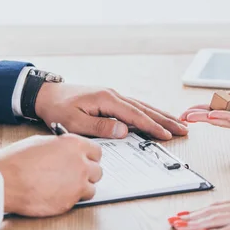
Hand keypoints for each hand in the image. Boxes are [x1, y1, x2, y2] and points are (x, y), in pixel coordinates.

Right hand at [0, 134, 102, 216]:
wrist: (5, 180)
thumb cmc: (18, 160)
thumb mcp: (43, 142)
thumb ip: (61, 147)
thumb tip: (66, 152)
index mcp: (75, 145)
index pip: (96, 152)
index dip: (90, 157)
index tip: (86, 161)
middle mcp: (81, 164)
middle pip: (97, 171)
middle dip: (88, 173)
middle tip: (76, 175)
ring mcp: (77, 184)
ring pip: (91, 188)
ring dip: (82, 188)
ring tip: (66, 187)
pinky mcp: (70, 202)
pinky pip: (78, 201)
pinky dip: (71, 199)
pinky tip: (57, 195)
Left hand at [35, 84, 187, 139]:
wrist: (46, 94)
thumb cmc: (57, 108)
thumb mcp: (74, 122)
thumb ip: (100, 127)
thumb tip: (124, 131)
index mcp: (107, 99)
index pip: (135, 116)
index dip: (152, 127)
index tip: (167, 135)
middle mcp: (113, 95)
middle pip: (145, 109)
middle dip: (165, 120)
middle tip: (184, 129)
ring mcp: (113, 96)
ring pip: (142, 106)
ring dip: (160, 115)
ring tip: (178, 123)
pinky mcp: (110, 99)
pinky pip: (135, 106)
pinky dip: (149, 112)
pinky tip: (156, 117)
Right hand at [180, 89, 229, 135]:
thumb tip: (223, 96)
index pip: (216, 108)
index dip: (201, 110)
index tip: (187, 112)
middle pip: (215, 116)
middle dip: (198, 116)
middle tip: (183, 117)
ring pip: (222, 120)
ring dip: (206, 118)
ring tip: (191, 116)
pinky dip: (224, 118)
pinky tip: (212, 116)